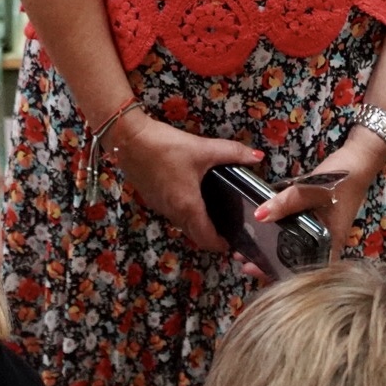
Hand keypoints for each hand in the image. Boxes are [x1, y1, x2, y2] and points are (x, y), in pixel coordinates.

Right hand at [109, 108, 264, 252]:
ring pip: (184, 226)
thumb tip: (257, 157)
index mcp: (188, 207)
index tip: (234, 242)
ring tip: (215, 212)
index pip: (207, 239)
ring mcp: (161, 208)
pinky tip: (194, 195)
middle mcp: (174, 214)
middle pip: (195, 236)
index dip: (221, 245)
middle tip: (229, 228)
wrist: (128, 140)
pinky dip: (186, 213)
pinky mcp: (153, 199)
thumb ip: (232, 153)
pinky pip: (174, 214)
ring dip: (198, 225)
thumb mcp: (203, 149)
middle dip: (211, 237)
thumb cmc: (165, 147)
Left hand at [247, 127, 385, 273]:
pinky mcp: (314, 220)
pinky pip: (293, 235)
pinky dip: (277, 237)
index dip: (279, 275)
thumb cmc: (342, 178)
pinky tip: (261, 234)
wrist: (360, 158)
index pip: (302, 271)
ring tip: (246, 252)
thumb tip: (260, 215)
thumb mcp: (313, 189)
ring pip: (292, 250)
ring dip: (270, 252)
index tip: (255, 271)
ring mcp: (319, 232)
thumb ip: (288, 202)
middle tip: (243, 263)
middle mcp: (324, 243)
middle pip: (294, 263)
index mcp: (328, 243)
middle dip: (268, 265)